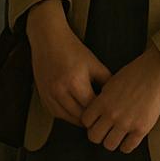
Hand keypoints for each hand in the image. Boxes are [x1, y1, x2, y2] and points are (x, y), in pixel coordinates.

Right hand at [26, 0, 109, 123]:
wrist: (48, 39)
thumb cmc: (73, 49)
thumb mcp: (94, 63)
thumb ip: (107, 81)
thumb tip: (117, 98)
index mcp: (75, 81)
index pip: (92, 107)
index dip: (102, 113)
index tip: (110, 114)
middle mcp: (60, 90)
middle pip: (79, 116)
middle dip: (92, 119)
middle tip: (102, 120)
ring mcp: (49, 94)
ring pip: (67, 118)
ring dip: (78, 120)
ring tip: (90, 119)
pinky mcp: (42, 95)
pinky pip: (56, 113)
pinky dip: (66, 115)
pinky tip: (75, 112)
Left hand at [79, 43, 159, 152]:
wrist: (153, 75)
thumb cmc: (131, 76)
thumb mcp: (109, 84)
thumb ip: (101, 100)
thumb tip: (95, 113)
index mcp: (101, 102)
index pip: (85, 122)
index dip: (90, 123)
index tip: (96, 122)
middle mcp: (111, 115)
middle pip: (94, 137)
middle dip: (98, 135)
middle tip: (104, 132)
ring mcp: (126, 123)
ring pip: (109, 145)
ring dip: (111, 142)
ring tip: (116, 137)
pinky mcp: (141, 129)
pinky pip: (127, 147)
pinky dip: (126, 146)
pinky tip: (128, 140)